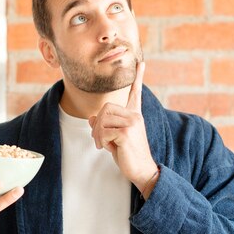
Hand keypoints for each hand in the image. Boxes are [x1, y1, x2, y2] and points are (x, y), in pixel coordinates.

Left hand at [88, 62, 157, 196]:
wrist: (142, 171)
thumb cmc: (128, 155)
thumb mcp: (115, 138)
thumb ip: (105, 126)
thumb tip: (91, 118)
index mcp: (135, 115)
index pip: (136, 93)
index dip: (138, 78)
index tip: (141, 63)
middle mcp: (135, 116)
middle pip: (105, 108)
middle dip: (97, 125)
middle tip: (99, 140)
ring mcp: (131, 123)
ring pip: (101, 120)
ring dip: (97, 135)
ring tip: (104, 145)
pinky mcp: (126, 133)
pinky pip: (103, 132)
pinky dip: (101, 142)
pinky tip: (110, 149)